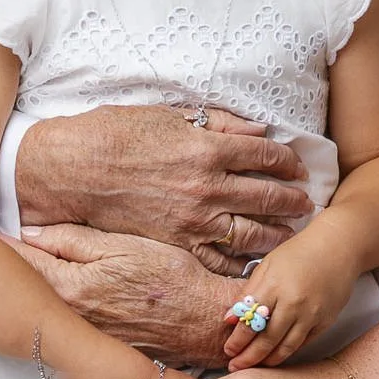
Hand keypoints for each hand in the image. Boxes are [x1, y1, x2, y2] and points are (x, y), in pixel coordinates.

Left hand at [3, 227, 237, 369]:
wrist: (203, 323)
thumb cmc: (171, 278)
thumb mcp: (124, 245)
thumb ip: (73, 239)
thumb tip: (28, 231)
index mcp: (68, 286)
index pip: (16, 262)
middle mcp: (62, 315)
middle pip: (15, 286)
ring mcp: (73, 332)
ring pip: (30, 303)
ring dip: (12, 283)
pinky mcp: (85, 341)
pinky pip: (49, 317)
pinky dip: (35, 302)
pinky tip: (29, 289)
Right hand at [15, 105, 312, 269]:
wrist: (72, 170)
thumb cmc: (116, 134)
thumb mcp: (170, 116)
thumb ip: (219, 124)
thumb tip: (258, 131)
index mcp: (207, 148)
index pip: (265, 155)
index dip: (287, 160)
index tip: (297, 165)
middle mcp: (207, 187)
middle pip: (266, 196)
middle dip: (292, 200)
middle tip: (306, 202)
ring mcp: (192, 221)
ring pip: (251, 233)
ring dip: (276, 233)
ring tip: (290, 233)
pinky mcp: (175, 245)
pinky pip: (218, 260)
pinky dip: (240, 262)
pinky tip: (254, 260)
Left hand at [220, 228, 355, 369]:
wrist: (337, 247)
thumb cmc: (299, 253)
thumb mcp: (268, 265)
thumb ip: (249, 292)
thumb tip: (229, 320)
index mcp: (275, 285)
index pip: (250, 321)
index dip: (237, 340)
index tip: (228, 350)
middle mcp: (293, 303)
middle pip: (266, 340)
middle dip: (248, 357)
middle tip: (235, 367)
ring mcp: (311, 314)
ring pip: (286, 348)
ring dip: (267, 361)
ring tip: (255, 367)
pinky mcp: (325, 322)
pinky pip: (303, 343)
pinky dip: (287, 352)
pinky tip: (276, 355)